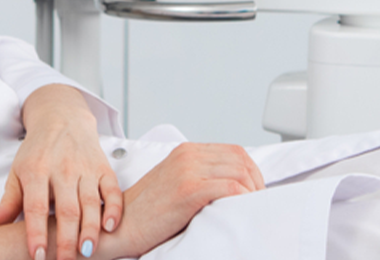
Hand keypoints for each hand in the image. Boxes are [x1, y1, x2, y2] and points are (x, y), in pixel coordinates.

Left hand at [0, 84, 120, 259]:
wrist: (62, 117)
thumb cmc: (38, 150)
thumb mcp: (17, 171)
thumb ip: (8, 200)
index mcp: (36, 171)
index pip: (35, 207)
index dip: (36, 234)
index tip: (38, 256)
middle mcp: (62, 169)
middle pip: (66, 210)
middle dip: (66, 240)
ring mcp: (85, 168)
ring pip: (90, 203)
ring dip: (90, 230)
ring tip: (87, 252)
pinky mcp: (103, 167)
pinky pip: (112, 190)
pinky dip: (114, 209)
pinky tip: (110, 227)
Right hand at [107, 143, 265, 256]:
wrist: (119, 226)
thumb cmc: (145, 213)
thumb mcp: (174, 183)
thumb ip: (199, 177)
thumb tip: (232, 186)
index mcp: (185, 151)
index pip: (234, 151)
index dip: (252, 171)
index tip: (256, 190)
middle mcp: (188, 155)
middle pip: (241, 159)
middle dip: (257, 181)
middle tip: (260, 202)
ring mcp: (188, 170)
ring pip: (240, 172)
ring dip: (253, 192)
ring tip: (252, 208)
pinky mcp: (188, 189)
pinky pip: (230, 187)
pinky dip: (243, 199)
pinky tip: (240, 210)